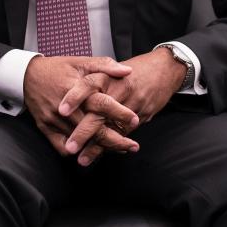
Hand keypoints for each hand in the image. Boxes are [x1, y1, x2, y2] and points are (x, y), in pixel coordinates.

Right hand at [23, 56, 140, 157]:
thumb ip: (105, 65)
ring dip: (100, 148)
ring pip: (80, 141)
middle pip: (93, 128)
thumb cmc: (57, 68)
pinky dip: (77, 153)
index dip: (119, 113)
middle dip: (115, 139)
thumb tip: (127, 71)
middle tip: (132, 145)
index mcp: (76, 88)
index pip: (101, 103)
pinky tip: (91, 152)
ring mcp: (54, 120)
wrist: (27, 75)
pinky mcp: (45, 128)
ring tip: (119, 149)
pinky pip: (62, 147)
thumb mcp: (81, 61)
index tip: (135, 119)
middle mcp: (65, 107)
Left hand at [60, 48, 185, 164]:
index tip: (62, 111)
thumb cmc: (134, 69)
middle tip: (70, 147)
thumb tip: (69, 90)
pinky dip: (110, 146)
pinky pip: (123, 133)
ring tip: (81, 159)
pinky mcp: (141, 116)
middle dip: (83, 132)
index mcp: (108, 76)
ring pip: (111, 128)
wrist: (164, 69)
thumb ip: (94, 77)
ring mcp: (131, 105)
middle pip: (99, 112)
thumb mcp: (113, 67)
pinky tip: (97, 156)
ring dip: (96, 146)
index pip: (88, 84)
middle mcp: (119, 90)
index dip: (75, 97)